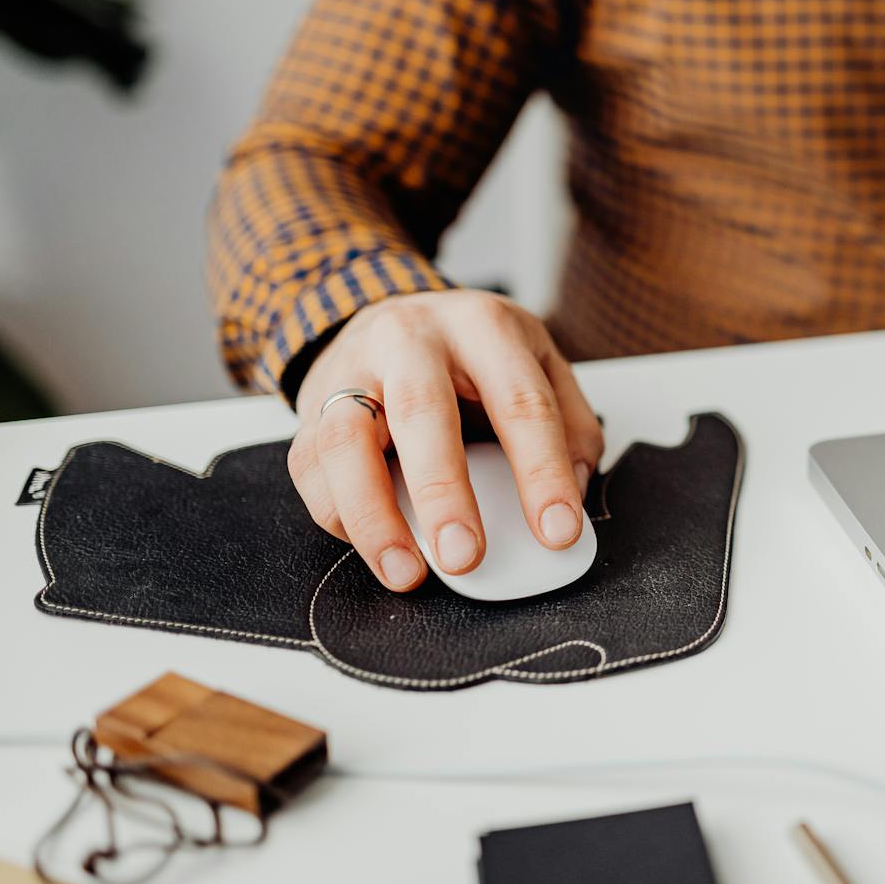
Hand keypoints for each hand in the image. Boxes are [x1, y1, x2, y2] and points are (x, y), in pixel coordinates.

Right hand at [290, 290, 604, 591]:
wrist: (388, 311)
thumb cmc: (471, 351)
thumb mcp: (539, 361)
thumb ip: (570, 423)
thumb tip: (573, 491)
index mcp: (482, 327)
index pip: (520, 402)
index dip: (542, 472)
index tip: (557, 532)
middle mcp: (410, 340)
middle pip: (422, 412)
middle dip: (444, 493)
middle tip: (465, 557)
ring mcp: (352, 370)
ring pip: (346, 441)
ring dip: (374, 517)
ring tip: (406, 572)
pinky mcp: (311, 407)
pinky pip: (313, 467)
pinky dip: (340, 516)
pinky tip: (373, 547)